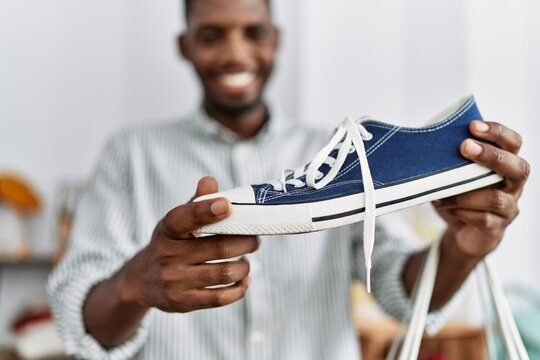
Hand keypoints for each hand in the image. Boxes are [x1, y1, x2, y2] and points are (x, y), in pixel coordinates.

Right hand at [121, 176, 258, 312]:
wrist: (142, 280)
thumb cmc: (170, 243)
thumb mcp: (176, 222)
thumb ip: (196, 203)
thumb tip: (210, 181)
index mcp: (168, 230)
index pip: (185, 218)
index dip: (207, 210)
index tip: (227, 205)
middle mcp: (169, 255)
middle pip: (220, 247)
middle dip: (246, 242)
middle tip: (256, 239)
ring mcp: (175, 280)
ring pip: (224, 273)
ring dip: (244, 266)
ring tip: (247, 260)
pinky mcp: (183, 301)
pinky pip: (219, 298)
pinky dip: (239, 289)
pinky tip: (244, 280)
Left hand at [433, 120, 529, 260]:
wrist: (463, 231)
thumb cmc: (461, 195)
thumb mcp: (456, 174)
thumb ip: (453, 159)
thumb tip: (426, 142)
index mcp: (506, 164)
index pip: (513, 143)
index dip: (498, 132)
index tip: (473, 125)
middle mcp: (514, 184)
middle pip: (518, 168)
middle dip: (491, 156)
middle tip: (465, 147)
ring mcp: (509, 207)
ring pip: (496, 199)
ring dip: (464, 193)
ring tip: (441, 193)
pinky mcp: (497, 227)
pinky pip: (483, 219)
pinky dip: (461, 211)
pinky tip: (446, 206)